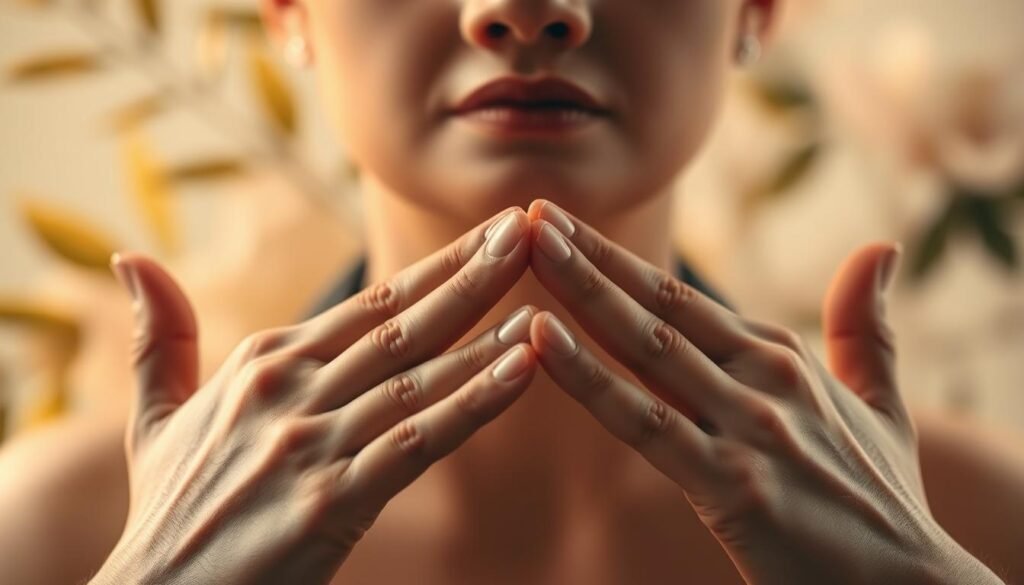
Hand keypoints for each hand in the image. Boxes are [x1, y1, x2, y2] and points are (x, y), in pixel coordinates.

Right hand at [92, 208, 538, 584]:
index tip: (490, 230)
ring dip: (488, 332)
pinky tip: (523, 370)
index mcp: (263, 362)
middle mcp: (290, 390)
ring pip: (419, 375)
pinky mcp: (331, 500)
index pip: (371, 303)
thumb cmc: (168, 509)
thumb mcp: (152, 417)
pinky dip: (474, 403)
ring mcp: (311, 443)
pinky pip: (418, 441)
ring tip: (546, 294)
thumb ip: (160, 338)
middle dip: (474, 273)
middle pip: (403, 323)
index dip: (437, 265)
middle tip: (532, 227)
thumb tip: (130, 258)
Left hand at [525, 200, 1004, 584]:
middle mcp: (763, 377)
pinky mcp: (732, 484)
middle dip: (589, 255)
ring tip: (528, 245)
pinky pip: (643, 422)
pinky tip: (541, 339)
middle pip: (657, 306)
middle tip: (531, 212)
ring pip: (645, 347)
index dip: (618, 260)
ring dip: (581, 291)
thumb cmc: (882, 498)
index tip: (565, 222)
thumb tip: (881, 248)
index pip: (681, 297)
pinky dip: (589, 377)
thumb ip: (866, 328)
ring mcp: (748, 427)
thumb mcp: (882, 404)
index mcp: (781, 356)